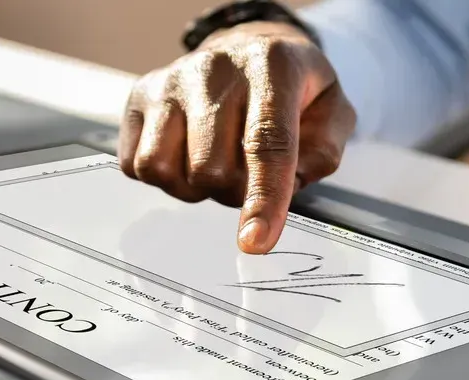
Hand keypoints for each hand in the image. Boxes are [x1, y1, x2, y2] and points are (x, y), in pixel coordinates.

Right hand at [117, 21, 356, 253]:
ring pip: (167, 171)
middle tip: (247, 171)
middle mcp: (215, 68)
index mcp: (271, 65)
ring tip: (214, 162)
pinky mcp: (139, 98)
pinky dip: (164, 176)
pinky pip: (137, 165)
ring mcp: (170, 81)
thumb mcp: (331, 109)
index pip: (266, 142)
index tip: (256, 241)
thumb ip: (322, 151)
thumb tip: (290, 185)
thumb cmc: (290, 87)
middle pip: (213, 169)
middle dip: (233, 191)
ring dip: (195, 187)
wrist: (248, 49)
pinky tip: (185, 154)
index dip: (263, 198)